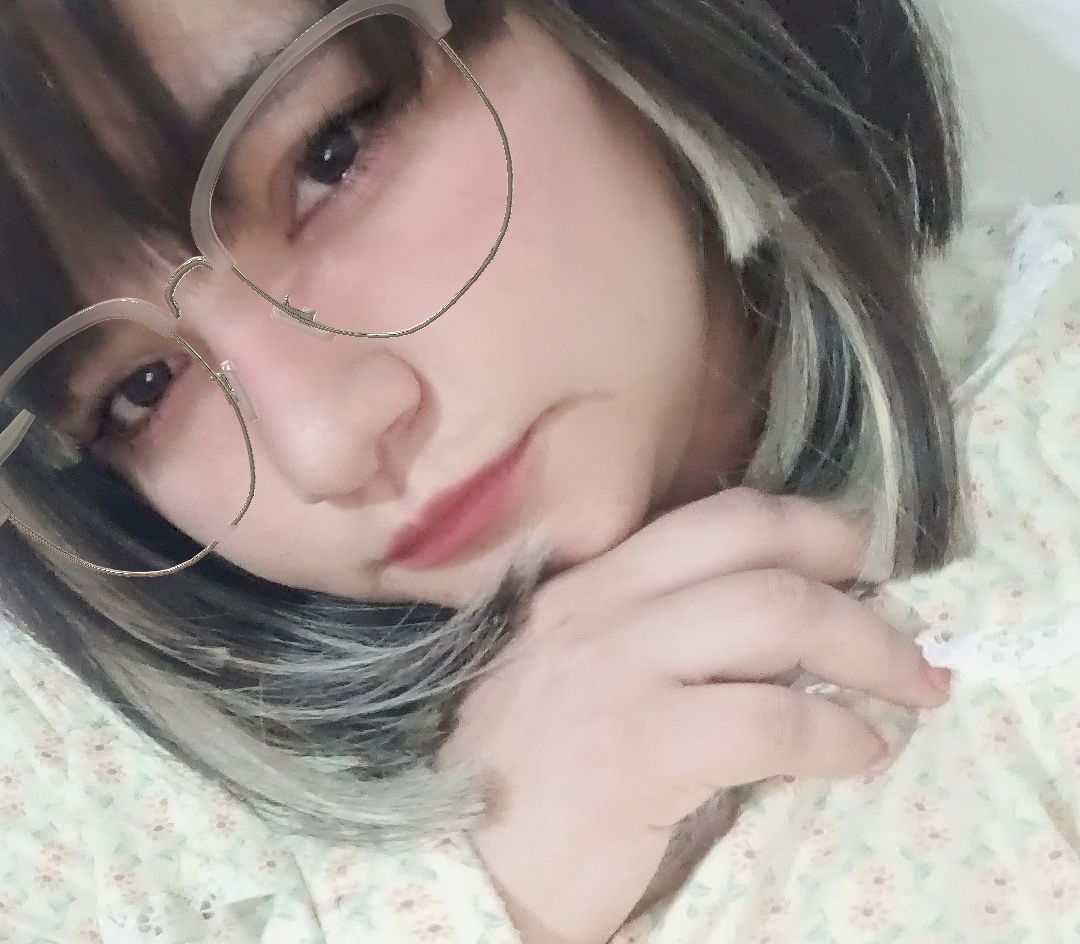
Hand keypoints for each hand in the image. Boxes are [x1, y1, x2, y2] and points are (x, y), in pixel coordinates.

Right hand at [439, 489, 950, 943]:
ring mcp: (616, 669)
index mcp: (589, 583)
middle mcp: (601, 605)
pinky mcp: (636, 746)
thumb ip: (651, 639)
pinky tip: (859, 753)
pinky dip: (836, 732)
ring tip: (913, 686)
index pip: (713, 518)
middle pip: (756, 543)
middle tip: (903, 614)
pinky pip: (770, 718)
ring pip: (777, 613)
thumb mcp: (575, 675)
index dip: (803, 524)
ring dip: (869, 647)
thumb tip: (771, 641)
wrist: (451, 865)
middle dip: (850, 566)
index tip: (853, 555)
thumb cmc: (521, 776)